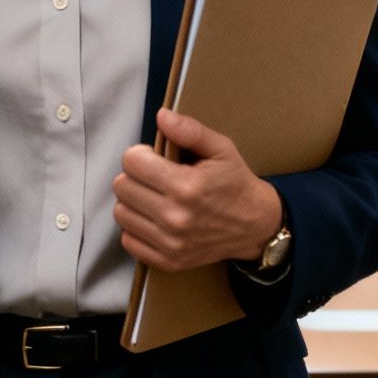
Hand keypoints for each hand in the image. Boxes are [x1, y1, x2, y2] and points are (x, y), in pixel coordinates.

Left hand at [112, 108, 284, 271]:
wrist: (255, 226)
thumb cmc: (235, 183)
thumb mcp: (221, 149)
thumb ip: (190, 131)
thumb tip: (162, 116)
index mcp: (186, 186)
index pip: (132, 162)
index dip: (140, 154)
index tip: (154, 157)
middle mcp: (175, 217)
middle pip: (122, 187)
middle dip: (135, 176)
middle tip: (154, 176)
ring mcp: (170, 243)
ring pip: (122, 213)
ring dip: (133, 201)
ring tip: (155, 196)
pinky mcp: (168, 261)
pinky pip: (129, 240)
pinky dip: (137, 227)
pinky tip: (154, 218)